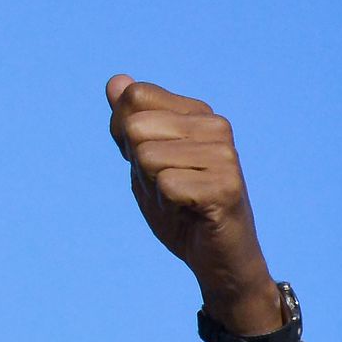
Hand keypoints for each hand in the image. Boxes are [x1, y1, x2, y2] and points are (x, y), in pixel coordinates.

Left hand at [105, 74, 286, 341]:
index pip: (135, 97)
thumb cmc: (181, 210)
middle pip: (135, 127)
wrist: (217, 260)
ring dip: (154, 190)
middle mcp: (215, 125)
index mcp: (196, 113)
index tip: (151, 163)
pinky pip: (166, 186)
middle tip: (168, 188)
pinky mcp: (225, 185)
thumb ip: (128, 122)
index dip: (125, 135)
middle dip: (139, 167)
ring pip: (148, 157)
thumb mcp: (144, 162)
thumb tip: (116, 81)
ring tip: (181, 202)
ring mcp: (224, 153)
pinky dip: (168, 207)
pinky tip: (190, 214)